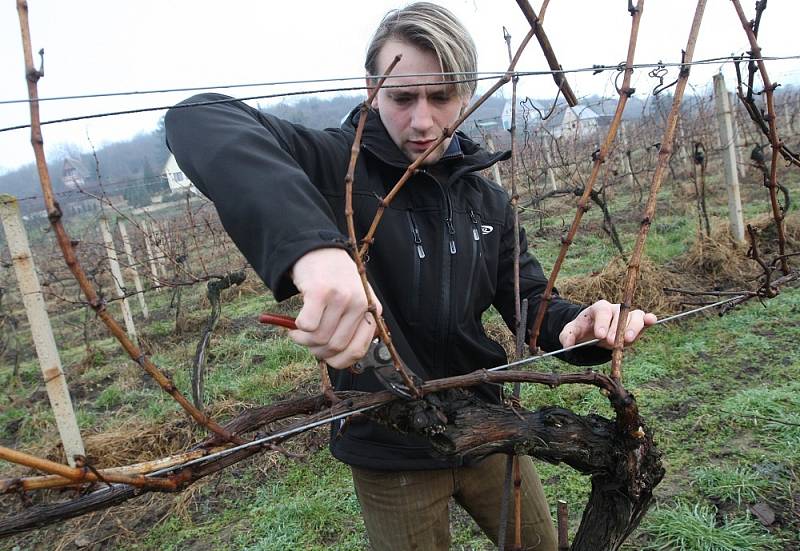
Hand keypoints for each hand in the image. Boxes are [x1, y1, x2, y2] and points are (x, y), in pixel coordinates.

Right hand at [289, 248, 380, 368]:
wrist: (318, 250)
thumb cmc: (335, 280)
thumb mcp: (354, 302)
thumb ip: (353, 327)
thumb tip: (339, 360)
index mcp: (372, 310)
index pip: (358, 351)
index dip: (337, 360)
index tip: (325, 355)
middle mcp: (360, 303)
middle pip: (335, 347)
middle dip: (316, 350)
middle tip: (306, 341)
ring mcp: (341, 297)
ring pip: (319, 338)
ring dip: (303, 340)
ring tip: (298, 332)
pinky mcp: (320, 291)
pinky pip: (307, 325)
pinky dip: (297, 328)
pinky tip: (295, 322)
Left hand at [559, 299, 656, 349]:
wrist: (593, 333)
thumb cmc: (583, 330)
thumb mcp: (571, 332)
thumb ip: (567, 337)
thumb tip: (568, 346)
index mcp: (598, 308)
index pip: (603, 311)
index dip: (602, 322)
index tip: (599, 335)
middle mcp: (615, 309)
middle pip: (619, 314)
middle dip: (615, 329)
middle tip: (610, 342)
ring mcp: (627, 316)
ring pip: (635, 316)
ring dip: (633, 328)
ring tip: (627, 340)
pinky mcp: (637, 324)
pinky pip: (645, 319)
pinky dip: (649, 320)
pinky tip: (651, 321)